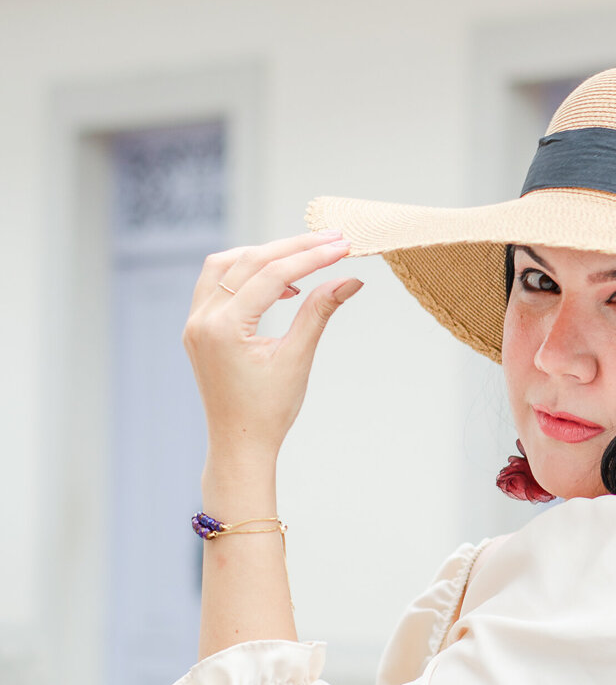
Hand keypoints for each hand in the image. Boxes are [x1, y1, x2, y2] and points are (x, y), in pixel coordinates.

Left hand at [184, 231, 362, 471]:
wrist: (239, 444)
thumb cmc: (268, 411)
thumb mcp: (297, 358)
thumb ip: (319, 312)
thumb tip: (350, 280)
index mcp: (223, 329)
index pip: (271, 275)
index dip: (310, 256)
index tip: (341, 246)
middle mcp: (202, 320)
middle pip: (248, 261)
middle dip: (293, 247)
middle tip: (331, 240)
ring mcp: (195, 322)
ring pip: (225, 264)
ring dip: (264, 254)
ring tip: (304, 257)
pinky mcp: (198, 327)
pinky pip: (218, 283)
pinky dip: (246, 273)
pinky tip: (280, 284)